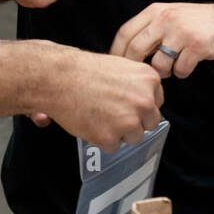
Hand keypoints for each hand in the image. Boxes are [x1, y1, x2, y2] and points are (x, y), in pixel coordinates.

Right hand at [44, 48, 162, 150]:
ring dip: (118, 132)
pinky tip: (90, 122)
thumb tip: (143, 103)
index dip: (139, 106)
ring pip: (134, 137)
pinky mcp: (111, 137)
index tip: (124, 103)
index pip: (155, 103)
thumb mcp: (120, 67)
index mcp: (149, 80)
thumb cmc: (84, 70)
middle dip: (133, 121)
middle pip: (150, 123)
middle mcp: (144, 101)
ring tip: (99, 116)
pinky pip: (113, 146)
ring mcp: (129, 121)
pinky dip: (100, 138)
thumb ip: (136, 85)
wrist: (59, 78)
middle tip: (112, 112)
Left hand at [110, 1, 213, 77]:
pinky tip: (186, 65)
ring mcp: (181, 32)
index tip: (116, 65)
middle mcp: (166, 19)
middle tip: (141, 74)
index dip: (117, 52)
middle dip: (135, 67)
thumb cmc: (192, 22)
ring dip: (163, 72)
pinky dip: (181, 72)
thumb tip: (123, 52)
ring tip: (171, 66)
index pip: (125, 33)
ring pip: (158, 64)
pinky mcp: (197, 45)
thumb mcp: (167, 15)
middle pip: (136, 50)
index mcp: (154, 11)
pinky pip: (179, 70)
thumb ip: (147, 29)